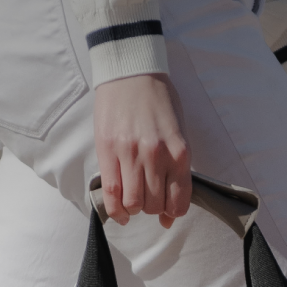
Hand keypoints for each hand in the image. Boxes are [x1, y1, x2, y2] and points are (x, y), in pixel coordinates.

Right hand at [93, 73, 189, 226]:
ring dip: (134, 208)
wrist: (131, 73)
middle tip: (149, 199)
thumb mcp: (178, 132)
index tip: (167, 213)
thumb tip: (169, 213)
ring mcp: (131, 153)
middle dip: (152, 209)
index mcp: (179, 152)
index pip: (178, 201)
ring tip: (134, 199)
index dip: (172, 213)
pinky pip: (111, 192)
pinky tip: (120, 213)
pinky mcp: (108, 150)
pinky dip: (115, 209)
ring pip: (133, 202)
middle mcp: (157, 155)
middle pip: (154, 205)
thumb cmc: (159, 101)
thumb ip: (177, 170)